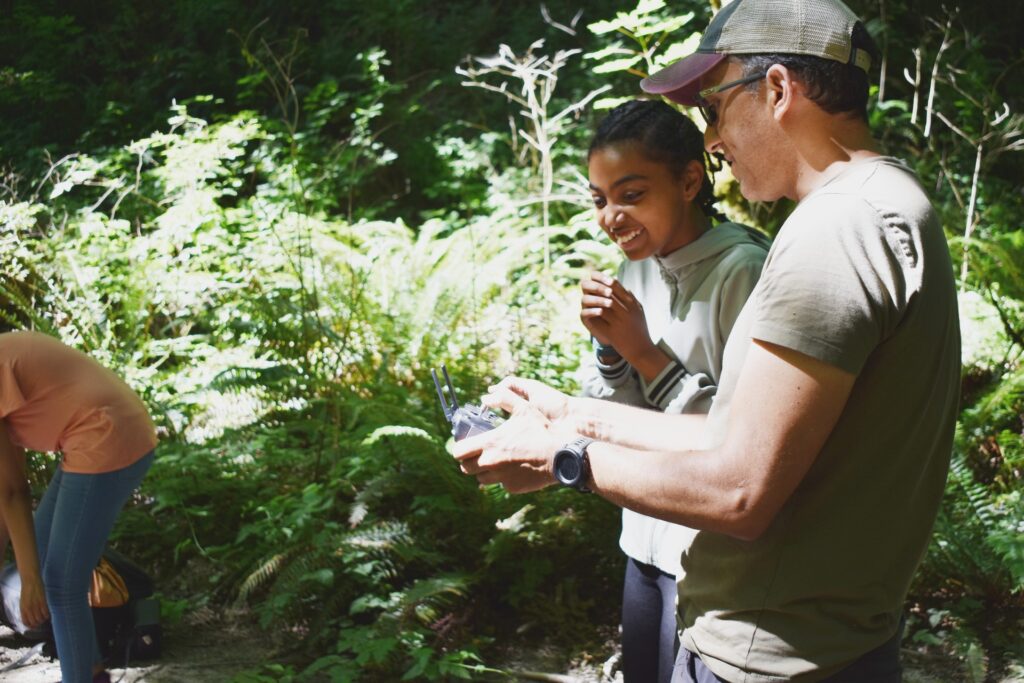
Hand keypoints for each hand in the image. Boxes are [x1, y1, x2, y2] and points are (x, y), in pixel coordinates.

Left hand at [19, 572, 48, 628]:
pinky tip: (47, 614)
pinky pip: (45, 612)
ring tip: (44, 618)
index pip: (25, 622)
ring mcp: (35, 605)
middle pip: (34, 622)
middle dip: (37, 624)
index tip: (33, 626)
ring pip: (40, 618)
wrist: (30, 580)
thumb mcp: (23, 601)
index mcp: (22, 608)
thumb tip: (29, 616)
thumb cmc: (26, 590)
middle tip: (40, 622)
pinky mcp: (42, 601)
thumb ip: (25, 609)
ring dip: (42, 620)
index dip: (30, 626)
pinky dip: (47, 615)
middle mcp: (28, 608)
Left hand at [454, 384, 578, 493]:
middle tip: (478, 454)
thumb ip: (504, 398)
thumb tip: (486, 397)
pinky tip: (514, 468)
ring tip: (496, 461)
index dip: (459, 448)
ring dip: (484, 471)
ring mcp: (501, 478)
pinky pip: (501, 484)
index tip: (466, 445)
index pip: (459, 452)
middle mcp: (492, 463)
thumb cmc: (542, 431)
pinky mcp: (512, 488)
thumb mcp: (524, 408)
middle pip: (465, 468)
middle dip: (469, 461)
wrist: (561, 456)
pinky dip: (504, 478)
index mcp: (490, 443)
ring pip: (481, 479)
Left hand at [580, 272, 654, 361]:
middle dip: (596, 290)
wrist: (642, 350)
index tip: (595, 280)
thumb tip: (624, 287)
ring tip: (587, 300)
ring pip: (601, 307)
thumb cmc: (640, 329)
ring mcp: (618, 322)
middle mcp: (625, 312)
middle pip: (607, 294)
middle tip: (588, 288)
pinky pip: (598, 321)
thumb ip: (632, 298)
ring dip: (593, 303)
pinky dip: (592, 316)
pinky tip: (588, 313)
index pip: (615, 285)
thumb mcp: (639, 311)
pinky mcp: (611, 333)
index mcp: (631, 304)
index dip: (603, 280)